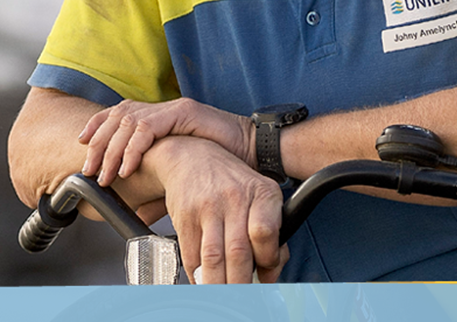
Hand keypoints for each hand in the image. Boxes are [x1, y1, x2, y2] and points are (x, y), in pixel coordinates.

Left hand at [81, 97, 250, 184]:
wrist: (253, 152)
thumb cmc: (221, 165)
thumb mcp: (180, 180)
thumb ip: (157, 194)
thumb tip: (137, 218)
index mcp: (159, 118)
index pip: (119, 114)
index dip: (97, 126)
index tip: (83, 146)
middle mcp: (163, 109)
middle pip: (118, 115)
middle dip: (100, 142)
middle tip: (91, 169)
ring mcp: (174, 108)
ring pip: (129, 120)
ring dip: (114, 148)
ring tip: (108, 173)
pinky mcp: (185, 112)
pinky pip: (150, 126)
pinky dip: (136, 147)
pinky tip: (130, 166)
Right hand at [146, 136, 284, 283]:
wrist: (192, 157)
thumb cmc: (231, 182)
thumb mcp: (260, 197)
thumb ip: (271, 235)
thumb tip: (270, 275)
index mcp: (262, 193)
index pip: (265, 232)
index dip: (267, 260)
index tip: (265, 274)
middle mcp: (235, 198)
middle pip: (238, 251)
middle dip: (241, 284)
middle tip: (244, 298)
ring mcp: (208, 207)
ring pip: (213, 258)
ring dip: (219, 285)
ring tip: (225, 297)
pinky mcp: (185, 216)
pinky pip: (191, 255)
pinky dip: (198, 276)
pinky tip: (205, 281)